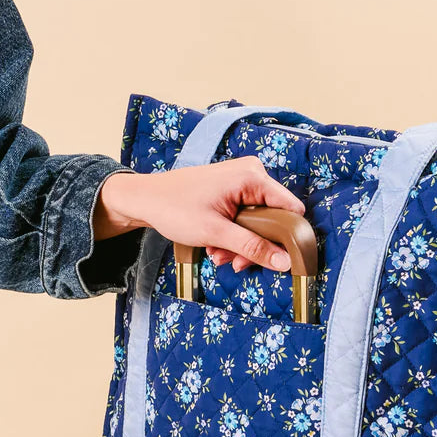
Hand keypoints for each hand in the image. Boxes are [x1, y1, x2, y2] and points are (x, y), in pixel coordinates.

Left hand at [93, 158, 305, 272]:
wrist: (145, 199)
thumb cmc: (174, 208)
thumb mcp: (216, 233)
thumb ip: (253, 247)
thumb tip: (285, 262)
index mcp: (252, 177)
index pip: (290, 209)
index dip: (287, 237)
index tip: (277, 259)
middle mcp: (252, 174)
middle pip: (273, 219)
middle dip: (254, 245)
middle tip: (234, 261)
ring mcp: (242, 181)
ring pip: (257, 223)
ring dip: (241, 245)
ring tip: (218, 254)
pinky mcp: (232, 190)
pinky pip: (245, 218)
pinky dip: (233, 236)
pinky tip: (215, 246)